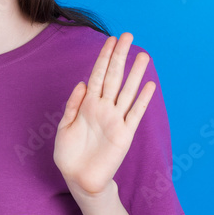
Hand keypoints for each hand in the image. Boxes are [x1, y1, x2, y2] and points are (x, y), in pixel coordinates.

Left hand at [53, 33, 155, 197]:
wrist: (79, 179)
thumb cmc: (69, 154)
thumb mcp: (64, 128)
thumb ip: (73, 105)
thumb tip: (82, 83)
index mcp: (87, 105)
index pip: (98, 75)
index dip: (104, 57)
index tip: (111, 39)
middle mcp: (103, 109)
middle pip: (114, 77)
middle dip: (120, 57)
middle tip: (128, 36)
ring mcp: (115, 120)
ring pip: (127, 92)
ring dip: (135, 74)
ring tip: (143, 55)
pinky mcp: (124, 135)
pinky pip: (134, 114)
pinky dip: (142, 100)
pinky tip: (149, 86)